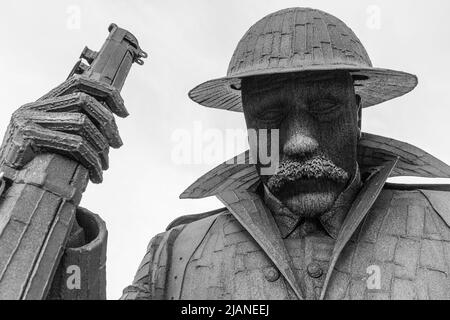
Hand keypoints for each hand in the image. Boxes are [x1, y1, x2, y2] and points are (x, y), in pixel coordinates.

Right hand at [0, 75, 127, 182]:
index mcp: (42, 103)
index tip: (124, 112)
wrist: (6, 183)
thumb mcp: (53, 140)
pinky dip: (92, 160)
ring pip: (82, 122)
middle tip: (118, 144)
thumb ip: (74, 127)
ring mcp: (28, 120)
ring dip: (101, 147)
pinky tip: (96, 175)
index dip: (106, 93)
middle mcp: (33, 107)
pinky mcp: (28, 137)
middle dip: (108, 123)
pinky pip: (74, 144)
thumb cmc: (33, 164)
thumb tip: (110, 128)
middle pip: (84, 100)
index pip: (79, 83)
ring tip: (105, 166)